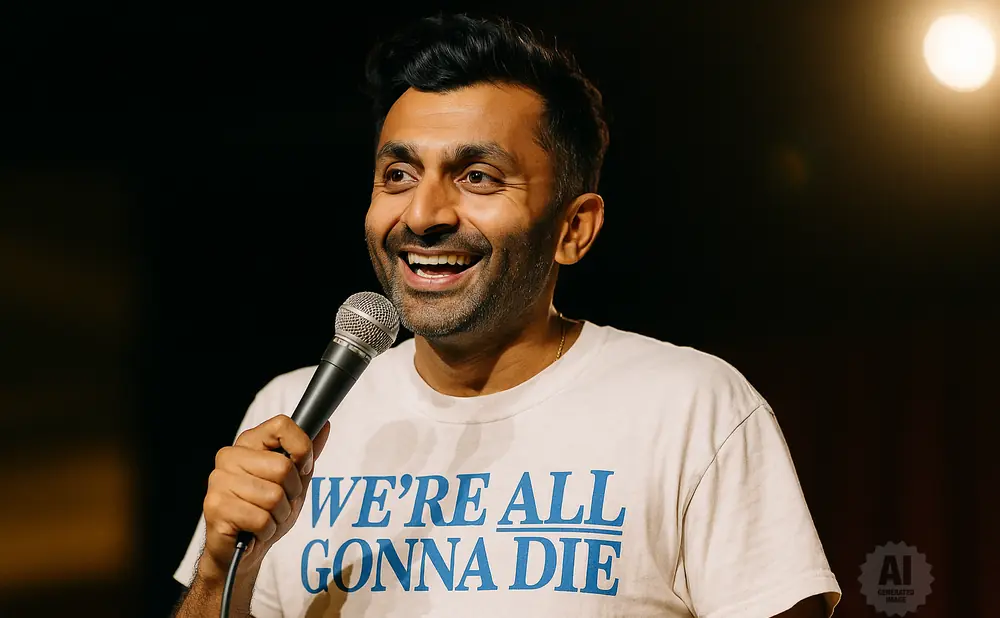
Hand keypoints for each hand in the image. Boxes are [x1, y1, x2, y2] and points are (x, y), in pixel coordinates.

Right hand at [199, 415, 330, 580]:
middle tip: (278, 503)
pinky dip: (267, 529)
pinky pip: (261, 519)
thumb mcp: (295, 480)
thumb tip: (325, 425)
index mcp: (248, 443)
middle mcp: (229, 457)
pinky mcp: (215, 507)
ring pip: (273, 496)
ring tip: (266, 517)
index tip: (301, 467)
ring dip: (279, 515)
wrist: (242, 550)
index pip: (281, 425)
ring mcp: (219, 481)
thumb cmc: (268, 511)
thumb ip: (307, 453)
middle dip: (291, 493)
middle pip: (282, 467)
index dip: (301, 448)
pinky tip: (255, 530)